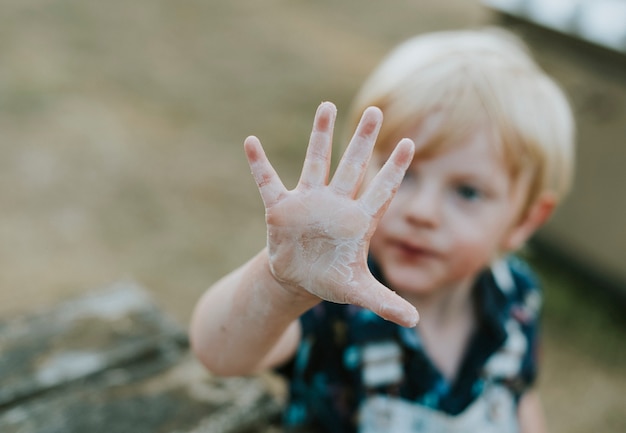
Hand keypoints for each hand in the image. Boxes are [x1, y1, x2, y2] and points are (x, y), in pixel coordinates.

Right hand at [244, 102, 418, 326]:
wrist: (300, 277)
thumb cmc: (333, 279)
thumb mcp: (358, 292)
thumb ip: (385, 303)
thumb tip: (413, 323)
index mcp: (358, 221)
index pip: (381, 190)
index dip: (394, 169)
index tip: (408, 143)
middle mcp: (336, 204)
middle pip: (352, 166)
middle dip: (363, 140)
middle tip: (376, 112)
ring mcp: (308, 202)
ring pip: (316, 162)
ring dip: (320, 136)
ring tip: (328, 105)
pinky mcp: (281, 209)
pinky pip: (268, 182)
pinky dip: (259, 165)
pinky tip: (250, 142)